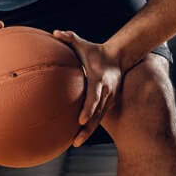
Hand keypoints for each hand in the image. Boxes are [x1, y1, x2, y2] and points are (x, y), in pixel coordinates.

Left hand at [52, 30, 124, 146]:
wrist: (119, 57)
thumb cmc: (96, 51)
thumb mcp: (84, 44)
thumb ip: (70, 38)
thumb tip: (55, 32)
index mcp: (99, 79)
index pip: (94, 96)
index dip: (88, 109)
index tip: (80, 120)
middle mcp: (106, 92)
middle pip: (96, 114)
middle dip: (87, 128)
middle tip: (76, 141)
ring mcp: (108, 99)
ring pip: (98, 119)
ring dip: (87, 132)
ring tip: (75, 143)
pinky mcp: (108, 103)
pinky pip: (99, 117)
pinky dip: (90, 127)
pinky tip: (79, 137)